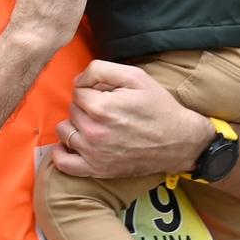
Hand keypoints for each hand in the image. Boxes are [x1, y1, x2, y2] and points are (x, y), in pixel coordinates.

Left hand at [53, 59, 212, 179]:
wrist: (178, 141)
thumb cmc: (159, 107)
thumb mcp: (136, 77)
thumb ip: (101, 69)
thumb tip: (78, 79)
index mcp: (102, 107)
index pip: (78, 91)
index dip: (92, 89)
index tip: (107, 94)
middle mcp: (94, 132)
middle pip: (72, 110)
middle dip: (86, 106)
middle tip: (107, 109)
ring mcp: (93, 153)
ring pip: (65, 131)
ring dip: (75, 125)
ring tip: (94, 124)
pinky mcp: (96, 170)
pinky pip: (63, 163)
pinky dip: (61, 153)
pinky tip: (69, 144)